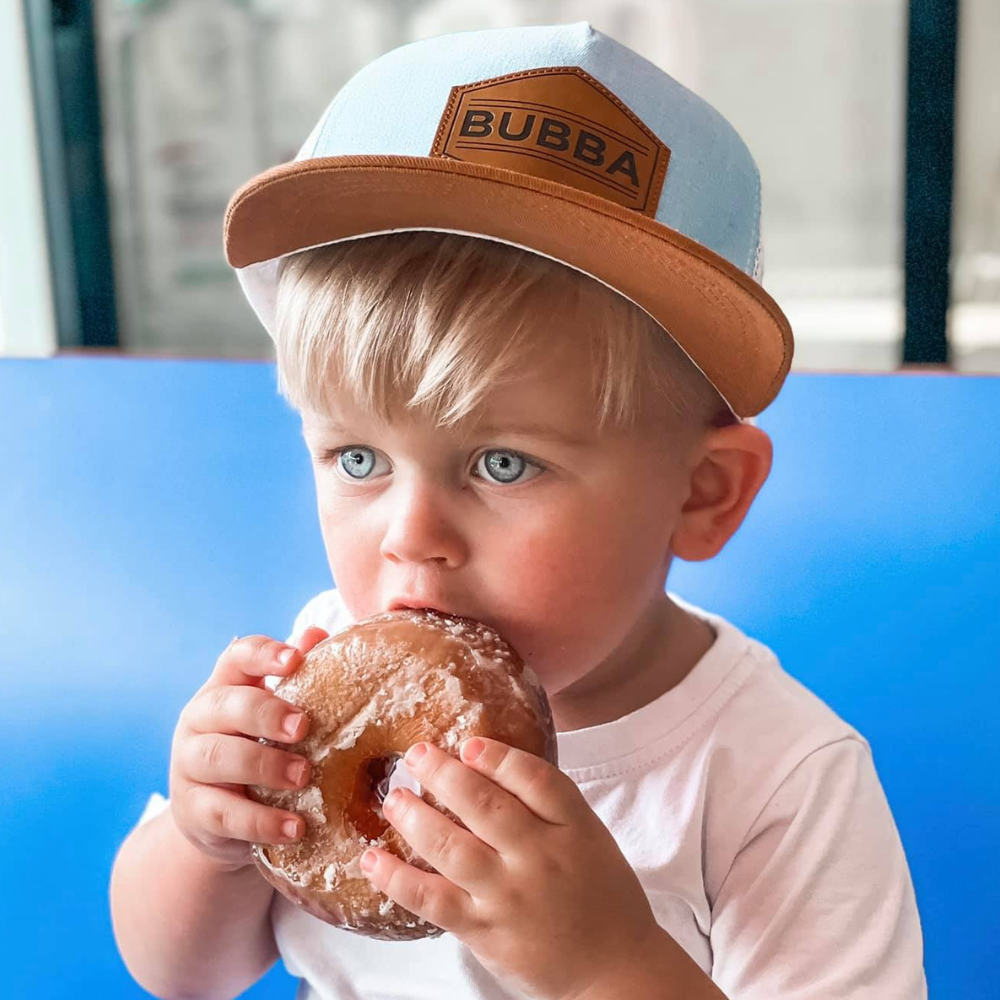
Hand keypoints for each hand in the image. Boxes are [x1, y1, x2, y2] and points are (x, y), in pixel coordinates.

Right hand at [168, 627, 328, 871]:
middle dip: (265, 713)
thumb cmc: (259, 750)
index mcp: (225, 688)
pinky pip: (224, 813)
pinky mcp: (192, 810)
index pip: (238, 657)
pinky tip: (294, 827)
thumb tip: (317, 634)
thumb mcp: (276, 715)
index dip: (264, 654)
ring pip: (219, 758)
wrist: (217, 818)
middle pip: (225, 706)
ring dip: (265, 766)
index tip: (294, 660)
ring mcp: (189, 766)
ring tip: (304, 776)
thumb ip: (298, 677)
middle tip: (304, 726)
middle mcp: (199, 720)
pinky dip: (261, 821)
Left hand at [359, 738, 665, 999]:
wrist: (615, 972)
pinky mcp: (483, 930)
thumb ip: (547, 803)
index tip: (469, 743)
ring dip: (414, 817)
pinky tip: (373, 859)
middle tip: (416, 755)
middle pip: (485, 805)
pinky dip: (397, 878)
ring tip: (393, 798)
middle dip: (444, 774)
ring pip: (451, 847)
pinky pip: (431, 899)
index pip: (536, 780)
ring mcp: (508, 895)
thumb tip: (487, 762)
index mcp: (573, 828)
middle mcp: (540, 857)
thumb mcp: (589, 837)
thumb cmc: (600, 895)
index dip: (498, 757)